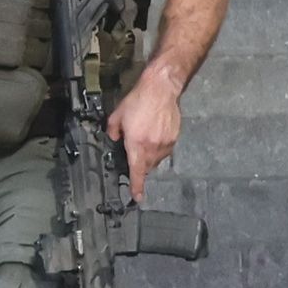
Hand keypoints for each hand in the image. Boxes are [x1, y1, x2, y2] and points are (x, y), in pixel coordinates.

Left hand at [109, 76, 180, 198]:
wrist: (161, 89)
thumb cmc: (138, 100)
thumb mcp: (117, 114)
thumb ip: (113, 130)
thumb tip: (114, 138)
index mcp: (136, 143)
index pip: (136, 170)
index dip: (137, 186)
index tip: (137, 197)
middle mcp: (152, 147)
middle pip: (147, 167)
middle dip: (141, 166)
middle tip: (135, 154)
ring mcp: (165, 143)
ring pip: (157, 160)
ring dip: (150, 156)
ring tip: (145, 140)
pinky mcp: (174, 137)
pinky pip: (165, 150)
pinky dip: (159, 148)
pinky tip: (155, 135)